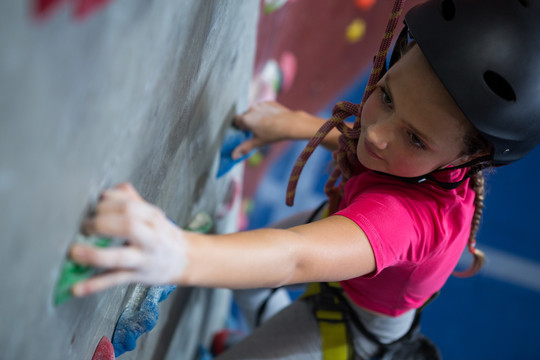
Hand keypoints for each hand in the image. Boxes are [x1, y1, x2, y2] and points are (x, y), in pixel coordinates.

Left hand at [69, 183, 186, 296]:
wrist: (187, 260)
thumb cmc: (165, 236)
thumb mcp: (154, 215)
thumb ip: (133, 201)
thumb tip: (111, 189)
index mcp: (152, 217)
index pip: (128, 205)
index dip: (106, 203)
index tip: (93, 205)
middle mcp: (150, 237)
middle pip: (126, 225)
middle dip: (100, 223)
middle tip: (84, 227)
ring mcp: (144, 259)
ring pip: (120, 256)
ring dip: (94, 254)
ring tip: (74, 252)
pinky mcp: (137, 277)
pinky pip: (114, 280)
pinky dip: (94, 285)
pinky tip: (77, 288)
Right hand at [232, 101, 294, 158]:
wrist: (290, 123)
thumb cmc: (273, 134)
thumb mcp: (258, 142)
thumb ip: (244, 148)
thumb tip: (233, 156)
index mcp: (246, 119)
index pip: (236, 120)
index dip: (239, 126)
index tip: (245, 131)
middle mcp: (251, 109)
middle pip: (245, 115)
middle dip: (248, 121)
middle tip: (256, 130)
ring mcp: (260, 104)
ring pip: (254, 110)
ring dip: (256, 116)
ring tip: (265, 124)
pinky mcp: (268, 102)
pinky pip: (262, 107)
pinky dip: (264, 112)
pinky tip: (271, 119)